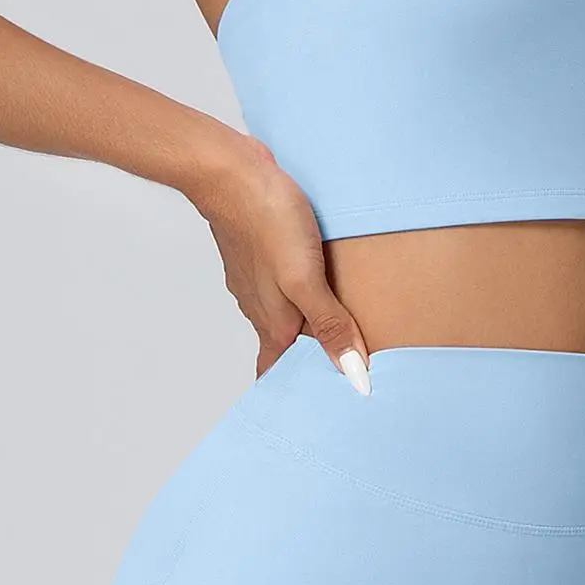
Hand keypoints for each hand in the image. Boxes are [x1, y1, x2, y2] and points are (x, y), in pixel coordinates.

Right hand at [187, 133, 371, 394]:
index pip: (278, 375)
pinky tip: (320, 279)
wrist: (230, 172)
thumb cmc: (266, 221)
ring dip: (308, 325)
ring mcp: (258, 278)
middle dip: (308, 361)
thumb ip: (329, 326)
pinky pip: (284, 282)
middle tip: (341, 373)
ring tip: (340, 329)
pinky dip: (302, 292)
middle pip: (283, 347)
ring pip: (283, 313)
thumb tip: (353, 377)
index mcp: (273, 323)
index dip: (297, 394)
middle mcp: (261, 306)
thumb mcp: (306, 278)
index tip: (320, 412)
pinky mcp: (261, 251)